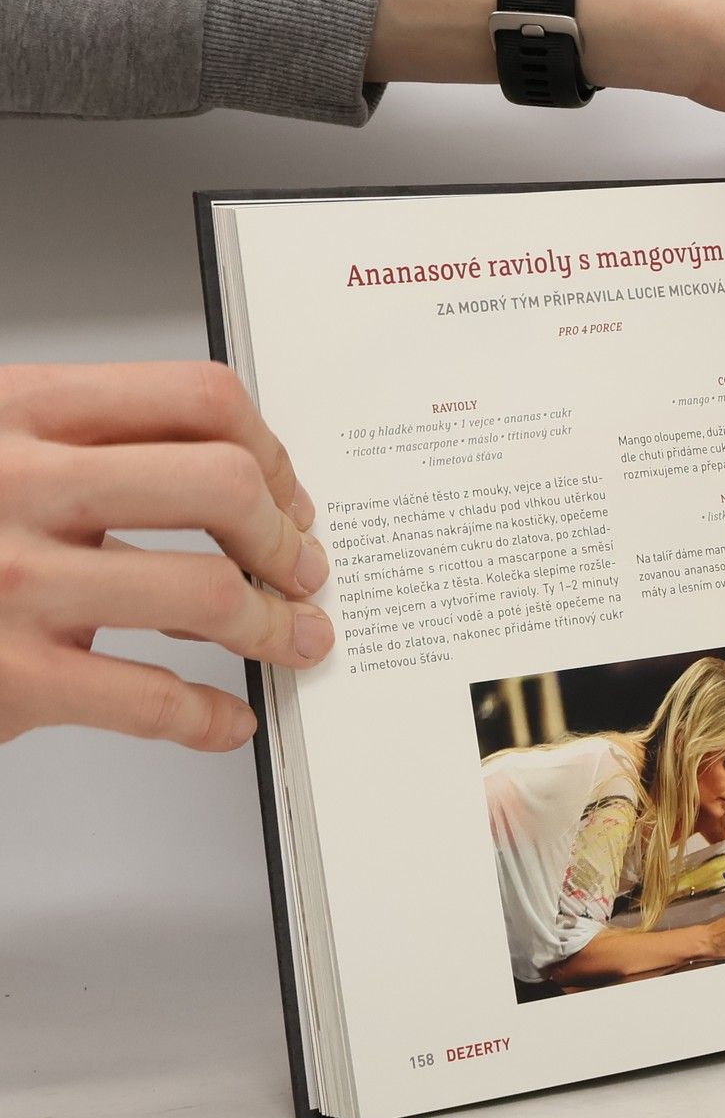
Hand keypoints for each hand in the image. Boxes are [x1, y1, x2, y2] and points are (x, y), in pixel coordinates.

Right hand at [0, 362, 332, 749]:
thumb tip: (233, 493)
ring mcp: (11, 581)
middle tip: (301, 570)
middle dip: (284, 539)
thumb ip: (94, 454)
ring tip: (289, 638)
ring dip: (273, 626)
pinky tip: (223, 719)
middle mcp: (18, 485)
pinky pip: (149, 698)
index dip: (271, 451)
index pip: (196, 398)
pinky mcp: (9, 675)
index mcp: (22, 411)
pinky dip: (207, 717)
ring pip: (205, 593)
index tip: (287, 495)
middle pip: (222, 485)